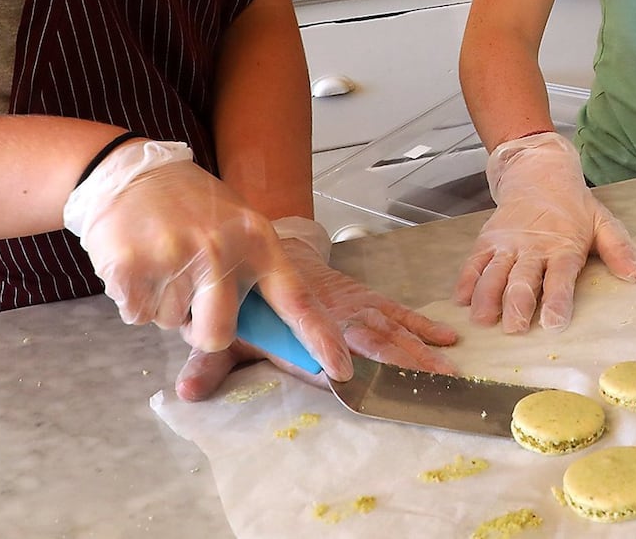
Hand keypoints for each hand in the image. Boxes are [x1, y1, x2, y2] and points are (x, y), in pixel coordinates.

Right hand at [63, 140, 349, 380]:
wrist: (131, 171)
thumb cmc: (191, 206)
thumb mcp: (236, 224)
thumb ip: (252, 271)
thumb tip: (271, 331)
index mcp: (256, 239)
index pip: (296, 298)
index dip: (319, 337)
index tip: (341, 370)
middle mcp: (220, 249)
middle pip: (219, 335)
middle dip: (202, 329)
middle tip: (190, 295)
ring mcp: (174, 257)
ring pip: (171, 325)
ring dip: (164, 305)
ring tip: (162, 260)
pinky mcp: (130, 268)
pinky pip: (137, 316)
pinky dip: (134, 300)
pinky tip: (137, 263)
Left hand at [172, 221, 459, 400]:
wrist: (265, 243)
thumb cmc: (248, 292)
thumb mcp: (223, 324)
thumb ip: (207, 359)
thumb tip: (186, 392)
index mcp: (299, 317)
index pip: (320, 342)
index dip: (334, 360)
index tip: (351, 380)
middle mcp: (332, 309)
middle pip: (370, 336)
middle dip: (401, 363)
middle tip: (430, 386)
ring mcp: (353, 302)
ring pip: (391, 326)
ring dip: (420, 351)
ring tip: (449, 374)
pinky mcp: (365, 298)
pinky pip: (397, 311)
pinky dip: (423, 325)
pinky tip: (448, 339)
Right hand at [454, 132, 635, 333]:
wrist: (538, 173)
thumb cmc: (573, 207)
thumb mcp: (602, 223)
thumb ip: (619, 249)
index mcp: (563, 246)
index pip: (560, 278)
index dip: (558, 301)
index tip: (554, 323)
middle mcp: (532, 247)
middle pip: (523, 279)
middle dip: (518, 303)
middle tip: (514, 327)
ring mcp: (507, 244)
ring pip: (495, 272)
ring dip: (488, 296)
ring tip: (483, 319)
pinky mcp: (488, 240)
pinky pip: (474, 262)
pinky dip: (466, 280)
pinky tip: (461, 299)